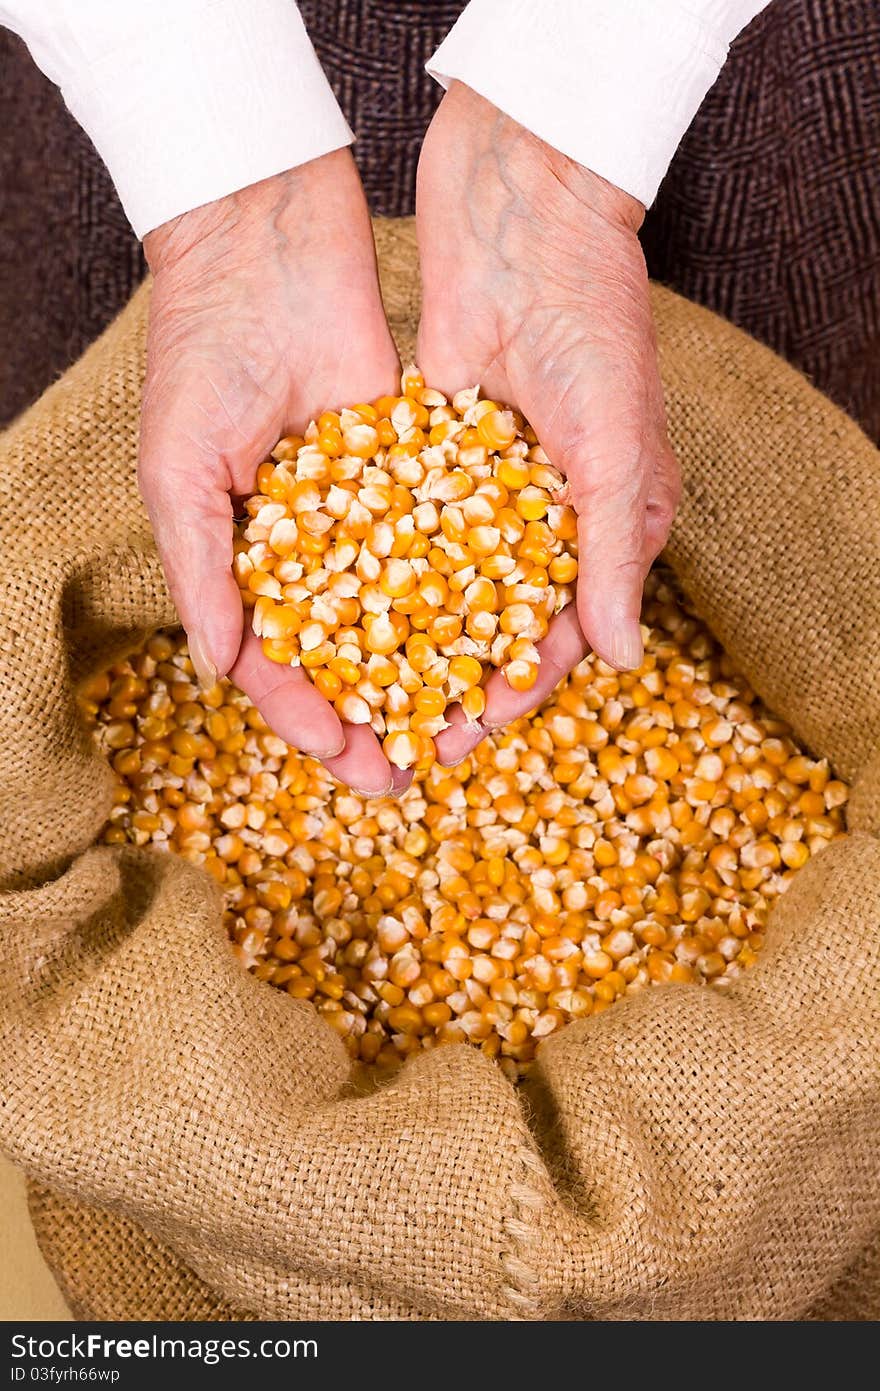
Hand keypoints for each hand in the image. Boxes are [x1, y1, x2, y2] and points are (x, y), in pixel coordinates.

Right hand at [140, 153, 407, 795]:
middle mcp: (308, 546)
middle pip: (347, 653)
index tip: (344, 757)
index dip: (306, 714)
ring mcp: (364, 510)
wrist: (270, 244)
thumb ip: (200, 568)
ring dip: (430, 671)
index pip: (277, 659)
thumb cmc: (200, 354)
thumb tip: (222, 670)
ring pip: (403, 609)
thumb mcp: (181, 468)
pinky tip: (501, 634)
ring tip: (467, 723)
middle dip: (377, 715)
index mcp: (241, 558)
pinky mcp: (416, 468)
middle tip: (413, 772)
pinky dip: (468, 588)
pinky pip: (445, 539)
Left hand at [416, 83, 678, 764]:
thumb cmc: (594, 325)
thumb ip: (610, 554)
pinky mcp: (429, 447)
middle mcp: (543, 513)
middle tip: (402, 738)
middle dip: (448, 679)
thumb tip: (617, 660)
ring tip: (359, 692)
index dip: (514, 687)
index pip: (556, 627)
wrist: (524, 212)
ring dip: (404, 638)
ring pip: (440, 581)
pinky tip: (330, 610)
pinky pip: (401, 521)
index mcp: (604, 522)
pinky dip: (372, 565)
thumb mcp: (613, 446)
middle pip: (490, 619)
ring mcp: (483, 482)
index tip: (468, 736)